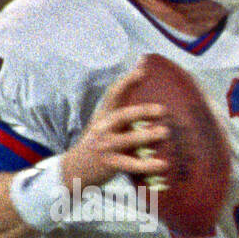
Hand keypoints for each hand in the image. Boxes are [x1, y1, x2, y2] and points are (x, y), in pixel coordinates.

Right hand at [59, 64, 168, 191]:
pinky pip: (131, 164)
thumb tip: (148, 107)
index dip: (128, 80)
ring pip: (127, 139)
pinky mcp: (109, 163)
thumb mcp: (105, 127)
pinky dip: (148, 165)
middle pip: (122, 115)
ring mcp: (105, 146)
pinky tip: (163, 164)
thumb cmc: (98, 146)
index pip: (114, 93)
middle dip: (142, 111)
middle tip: (162, 110)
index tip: (142, 67)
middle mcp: (103, 128)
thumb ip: (123, 119)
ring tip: (165, 132)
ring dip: (147, 135)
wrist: (73, 170)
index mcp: (103, 116)